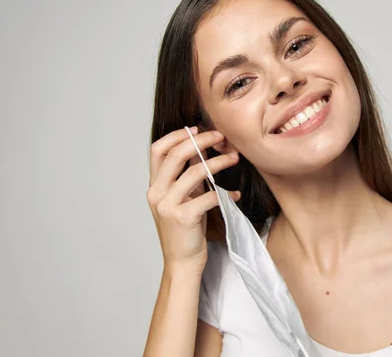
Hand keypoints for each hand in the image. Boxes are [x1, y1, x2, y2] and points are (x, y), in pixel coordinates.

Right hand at [146, 127, 239, 269]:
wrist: (182, 263)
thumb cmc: (186, 229)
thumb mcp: (184, 198)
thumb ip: (188, 176)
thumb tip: (202, 149)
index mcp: (155, 186)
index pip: (157, 149)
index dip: (177, 135)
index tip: (197, 129)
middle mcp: (156, 193)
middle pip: (176, 155)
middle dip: (201, 140)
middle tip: (221, 136)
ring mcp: (167, 205)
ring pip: (194, 172)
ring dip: (218, 161)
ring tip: (234, 158)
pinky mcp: (183, 218)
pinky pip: (208, 197)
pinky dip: (226, 192)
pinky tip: (236, 194)